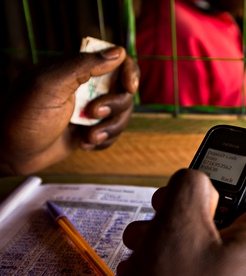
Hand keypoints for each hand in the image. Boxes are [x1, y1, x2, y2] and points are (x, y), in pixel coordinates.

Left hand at [0, 46, 138, 174]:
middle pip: (124, 90)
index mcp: (76, 69)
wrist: (11, 154)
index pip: (115, 60)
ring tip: (88, 137)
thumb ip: (82, 66)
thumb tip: (117, 53)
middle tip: (93, 114)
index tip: (130, 87)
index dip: (129, 71)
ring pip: (122, 114)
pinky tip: (84, 144)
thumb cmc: (23, 117)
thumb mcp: (49, 86)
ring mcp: (90, 109)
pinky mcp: (91, 130)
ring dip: (109, 128)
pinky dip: (104, 141)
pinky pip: (113, 133)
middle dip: (115, 106)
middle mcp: (86, 87)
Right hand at [117, 169, 245, 275]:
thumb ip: (191, 186)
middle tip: (160, 210)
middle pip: (223, 222)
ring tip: (140, 243)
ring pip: (200, 248)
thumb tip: (196, 179)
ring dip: (166, 239)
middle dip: (183, 213)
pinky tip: (141, 270)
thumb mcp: (179, 225)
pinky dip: (167, 265)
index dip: (234, 185)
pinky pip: (191, 272)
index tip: (206, 181)